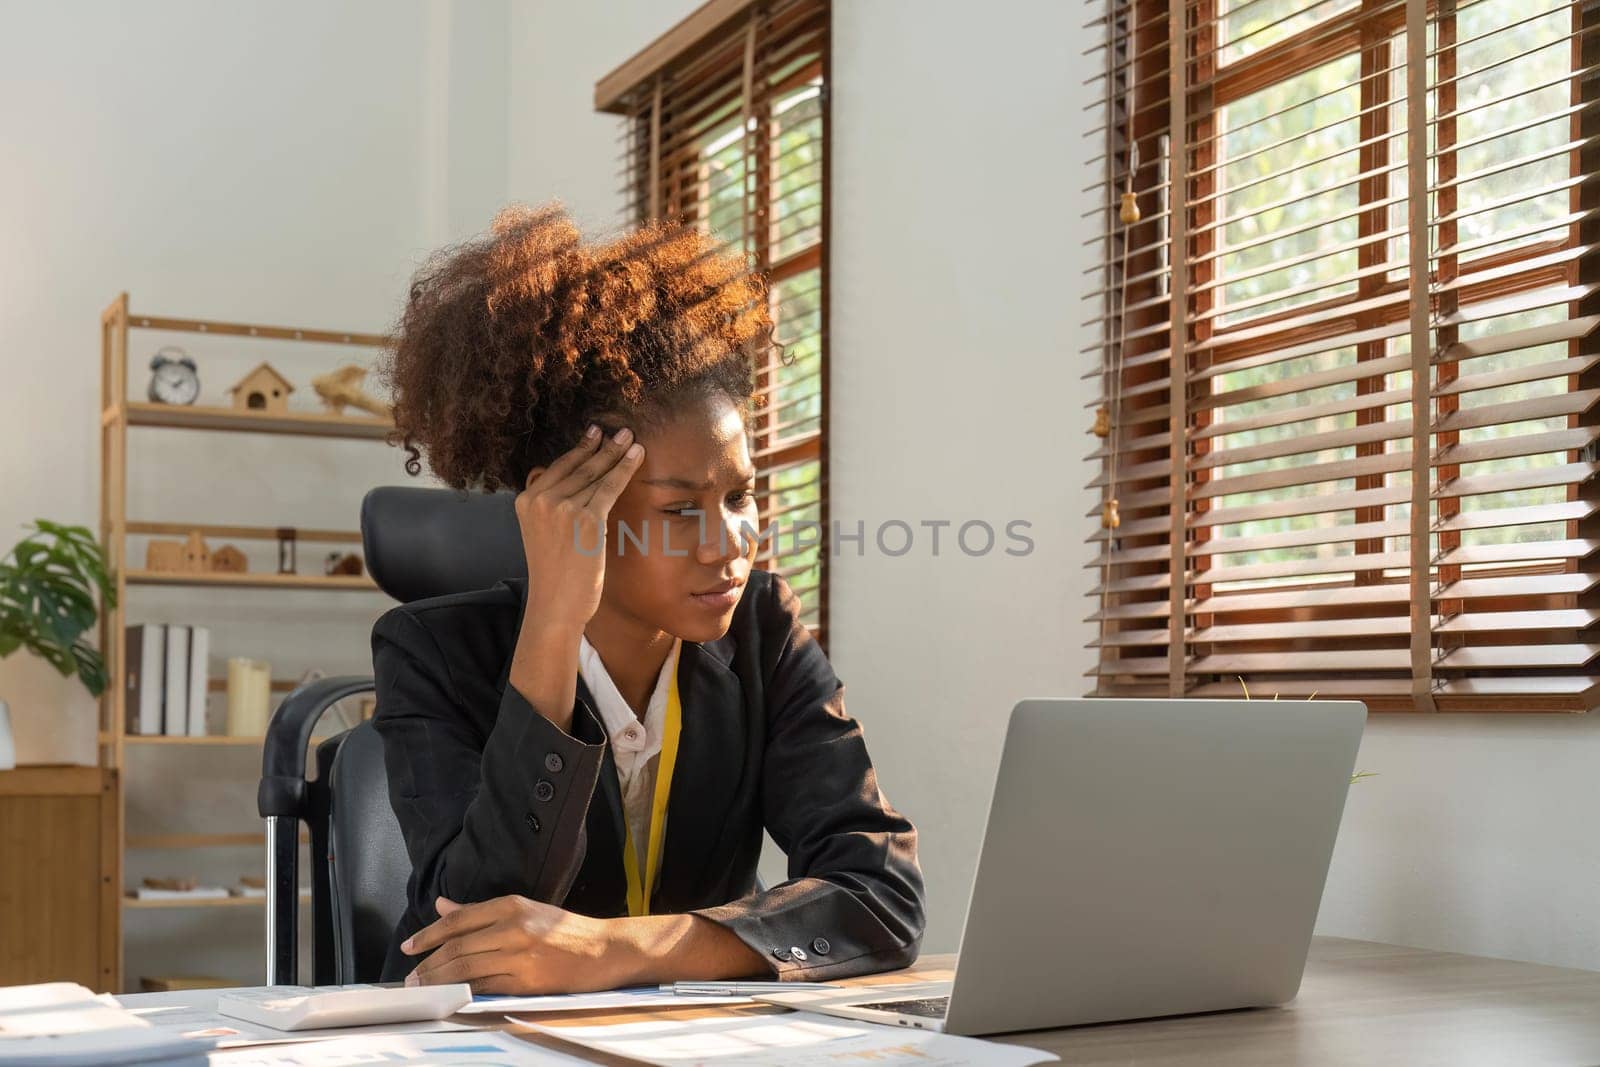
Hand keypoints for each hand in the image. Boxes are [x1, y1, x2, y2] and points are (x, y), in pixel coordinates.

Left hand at [401, 895, 622, 993]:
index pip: (458, 919)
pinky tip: (449, 995)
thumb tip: (442, 905)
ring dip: (438, 979)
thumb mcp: (524, 910)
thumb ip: (480, 910)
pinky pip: (485, 985)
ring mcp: (520, 954)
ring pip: (466, 966)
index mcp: (511, 905)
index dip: (428, 934)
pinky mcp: (527, 980)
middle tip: (410, 976)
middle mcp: (513, 926)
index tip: (409, 946)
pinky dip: (462, 991)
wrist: (604, 950)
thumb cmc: (565, 930)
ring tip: (421, 987)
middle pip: (457, 945)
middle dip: (428, 962)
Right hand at [516, 425, 645, 633]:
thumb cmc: (555, 575)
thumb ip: (553, 508)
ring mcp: (562, 508)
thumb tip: (578, 486)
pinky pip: (610, 487)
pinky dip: (625, 469)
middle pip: (579, 467)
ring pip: (596, 474)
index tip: (595, 433)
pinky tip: (637, 455)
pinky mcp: (586, 519)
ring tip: (631, 439)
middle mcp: (540, 500)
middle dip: (603, 446)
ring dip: (617, 453)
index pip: (559, 468)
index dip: (580, 449)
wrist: (555, 605)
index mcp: (526, 500)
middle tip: (621, 431)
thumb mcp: (543, 534)